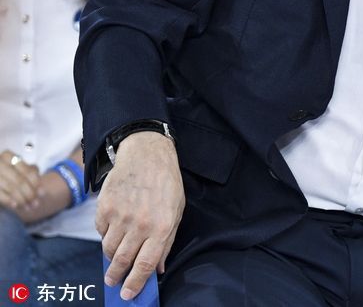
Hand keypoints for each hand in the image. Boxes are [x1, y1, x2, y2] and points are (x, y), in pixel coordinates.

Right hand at [0, 150, 40, 212]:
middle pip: (20, 180)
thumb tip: (41, 191)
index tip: (42, 194)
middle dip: (30, 194)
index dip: (36, 183)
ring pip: (11, 188)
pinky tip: (15, 205)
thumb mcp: (22, 171)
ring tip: (28, 207)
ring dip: (21, 199)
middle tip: (36, 204)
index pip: (27, 171)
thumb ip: (32, 175)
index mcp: (8, 156)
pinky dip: (8, 200)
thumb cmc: (11, 174)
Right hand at [97, 132, 184, 300]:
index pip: (145, 264)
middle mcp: (140, 224)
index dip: (135, 283)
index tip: (127, 295)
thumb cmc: (166, 184)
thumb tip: (157, 269)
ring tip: (114, 255)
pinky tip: (114, 227)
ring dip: (111, 256)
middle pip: (122, 261)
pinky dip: (105, 234)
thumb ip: (166, 242)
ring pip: (108, 249)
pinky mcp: (104, 208)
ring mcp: (120, 216)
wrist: (147, 155)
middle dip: (116, 276)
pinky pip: (100, 232)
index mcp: (162, 227)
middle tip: (113, 281)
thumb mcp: (176, 211)